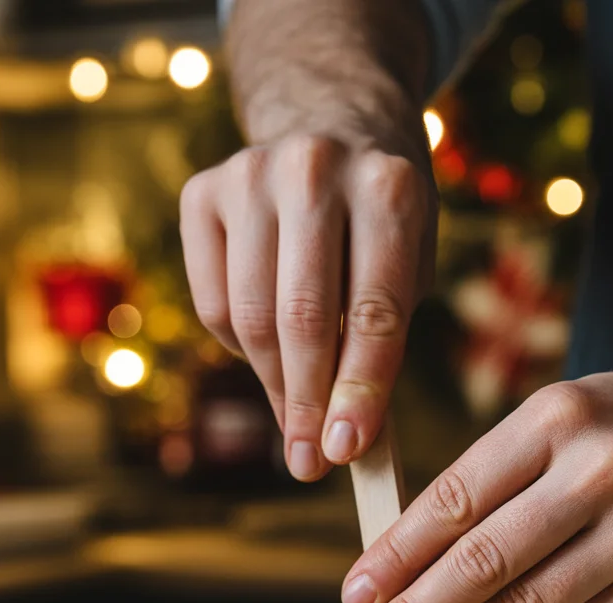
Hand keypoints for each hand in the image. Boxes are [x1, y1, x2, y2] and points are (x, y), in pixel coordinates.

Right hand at [179, 84, 435, 480]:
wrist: (331, 128)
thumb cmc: (380, 225)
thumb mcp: (410, 269)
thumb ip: (382, 343)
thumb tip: (344, 440)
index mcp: (388, 189)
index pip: (372, 313)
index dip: (359, 391)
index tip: (346, 452)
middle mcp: (315, 170)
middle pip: (302, 319)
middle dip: (308, 405)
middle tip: (311, 464)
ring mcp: (249, 175)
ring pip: (251, 318)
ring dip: (275, 387)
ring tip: (298, 424)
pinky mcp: (202, 192)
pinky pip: (213, 304)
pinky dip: (241, 347)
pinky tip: (270, 349)